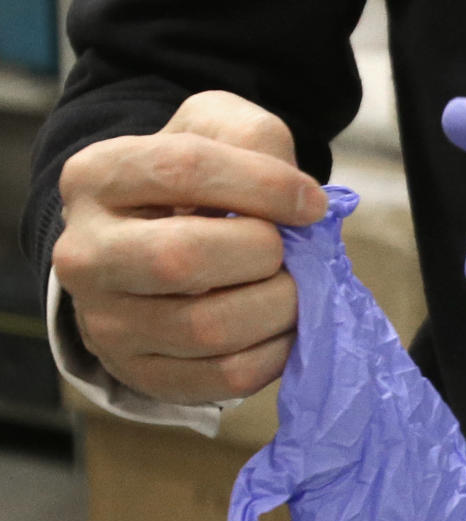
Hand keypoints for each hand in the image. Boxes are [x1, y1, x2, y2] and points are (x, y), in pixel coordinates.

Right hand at [53, 91, 327, 402]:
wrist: (164, 249)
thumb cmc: (199, 184)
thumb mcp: (220, 132)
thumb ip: (257, 142)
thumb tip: (302, 206)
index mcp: (97, 177)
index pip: (185, 168)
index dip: (265, 186)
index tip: (312, 204)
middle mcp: (85, 254)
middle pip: (184, 257)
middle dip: (263, 254)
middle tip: (288, 252)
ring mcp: (106, 323)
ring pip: (209, 327)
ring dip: (278, 307)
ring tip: (292, 288)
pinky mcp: (142, 375)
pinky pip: (226, 376)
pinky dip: (275, 352)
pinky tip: (282, 326)